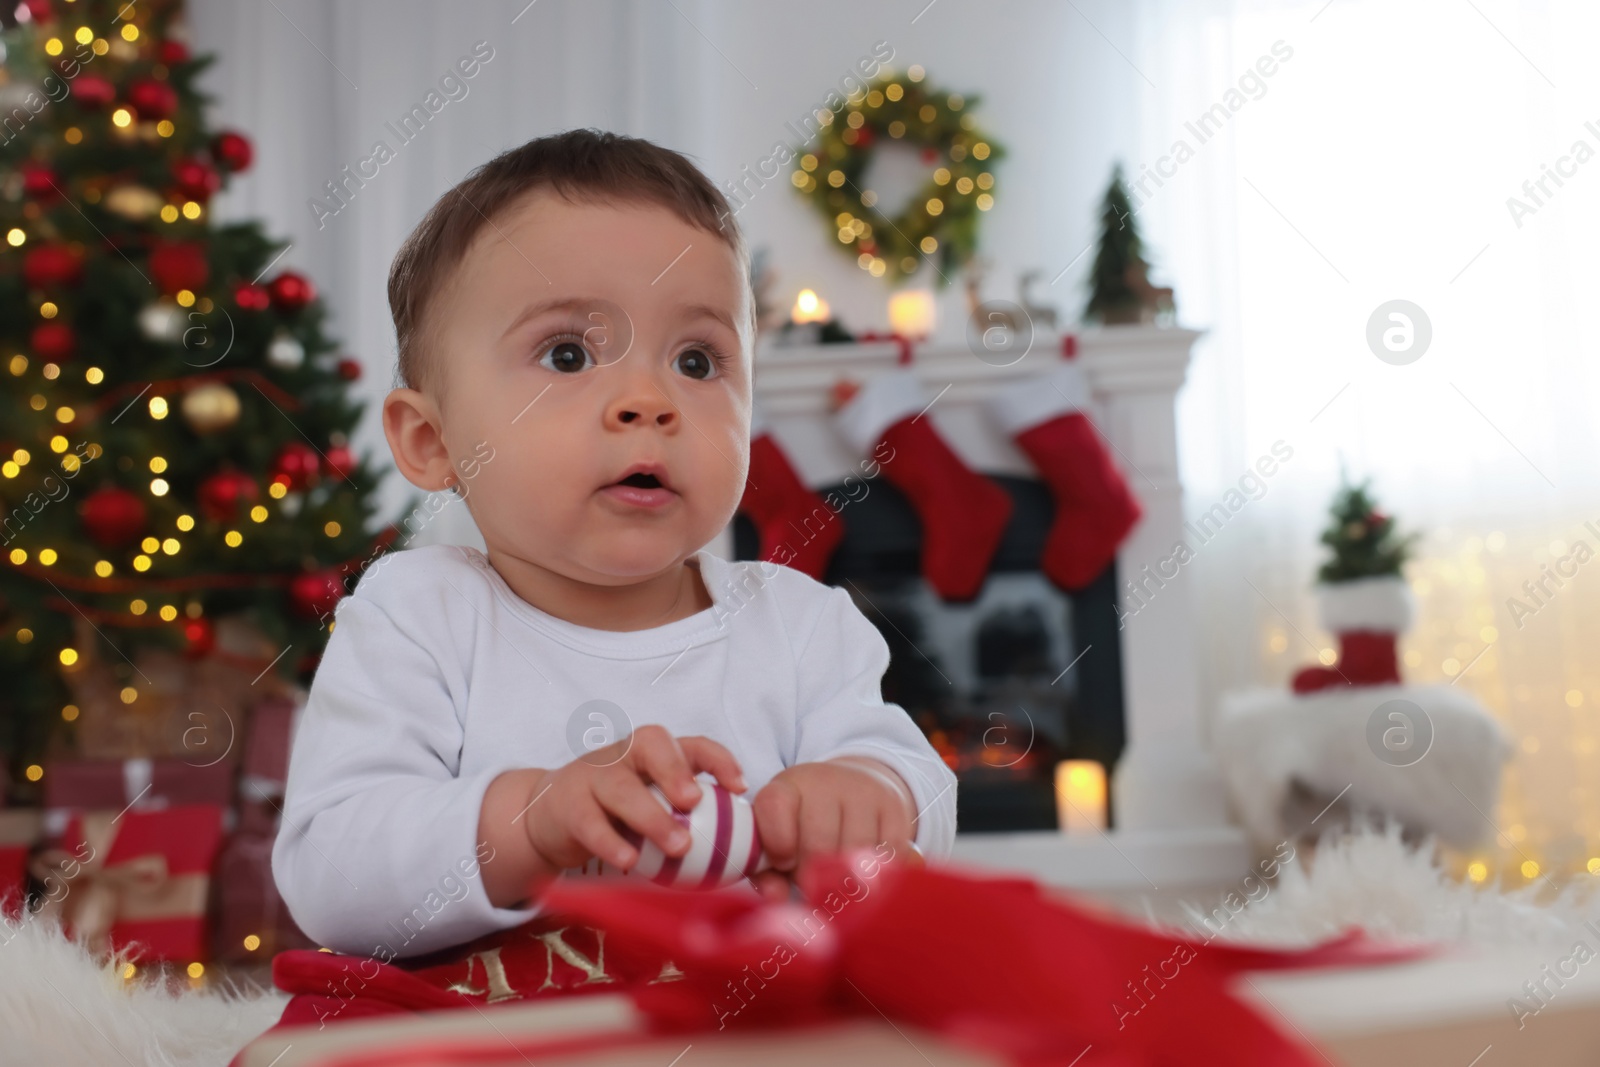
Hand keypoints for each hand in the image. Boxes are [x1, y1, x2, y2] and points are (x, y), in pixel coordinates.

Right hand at [523, 725, 744, 891]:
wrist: (549, 817)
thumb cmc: (616, 813)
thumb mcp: (652, 805)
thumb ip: (688, 818)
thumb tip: (745, 854)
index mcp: (653, 753)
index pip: (691, 743)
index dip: (718, 759)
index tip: (740, 787)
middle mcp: (625, 755)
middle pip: (651, 745)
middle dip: (676, 770)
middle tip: (696, 801)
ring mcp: (593, 776)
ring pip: (621, 786)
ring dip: (651, 816)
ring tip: (677, 847)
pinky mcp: (567, 805)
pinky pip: (589, 821)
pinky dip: (610, 842)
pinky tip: (629, 861)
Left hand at [750, 756, 919, 901]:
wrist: (852, 791)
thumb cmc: (804, 828)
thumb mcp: (778, 843)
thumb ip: (768, 874)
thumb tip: (776, 898)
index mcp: (787, 787)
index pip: (774, 807)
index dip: (778, 844)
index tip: (784, 861)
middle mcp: (825, 782)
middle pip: (818, 844)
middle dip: (812, 876)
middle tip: (813, 880)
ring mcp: (864, 792)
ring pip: (855, 855)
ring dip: (845, 882)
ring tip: (838, 878)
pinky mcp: (895, 808)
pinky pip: (888, 857)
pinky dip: (877, 876)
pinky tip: (866, 873)